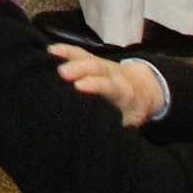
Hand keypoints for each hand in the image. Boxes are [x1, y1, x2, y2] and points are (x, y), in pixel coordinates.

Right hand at [51, 46, 168, 127]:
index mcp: (123, 90)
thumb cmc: (132, 110)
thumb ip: (119, 127)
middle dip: (80, 68)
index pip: (109, 85)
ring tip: (52, 55)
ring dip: (70, 56)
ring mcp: (101, 64)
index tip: (79, 86)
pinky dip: (66, 50)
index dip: (95, 84)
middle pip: (97, 67)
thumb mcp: (131, 121)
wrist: (142, 90)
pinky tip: (51, 50)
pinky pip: (80, 52)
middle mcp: (112, 73)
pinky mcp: (92, 60)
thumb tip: (104, 142)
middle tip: (62, 72)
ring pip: (87, 57)